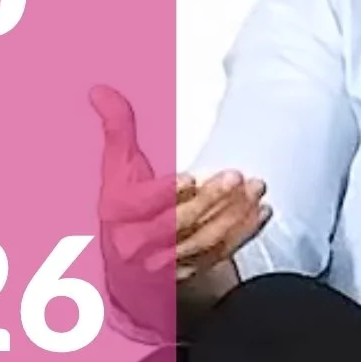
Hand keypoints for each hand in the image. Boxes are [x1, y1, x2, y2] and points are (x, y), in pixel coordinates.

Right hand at [90, 86, 267, 303]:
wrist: (127, 269)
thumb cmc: (124, 208)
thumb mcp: (115, 168)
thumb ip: (116, 128)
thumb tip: (100, 90)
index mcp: (119, 214)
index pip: (142, 206)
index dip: (167, 194)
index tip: (191, 178)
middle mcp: (139, 244)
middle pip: (178, 224)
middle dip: (209, 200)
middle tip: (235, 176)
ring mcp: (167, 262)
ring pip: (203, 240)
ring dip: (233, 215)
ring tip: (256, 189)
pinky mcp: (192, 271)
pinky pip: (220, 253)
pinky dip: (243, 232)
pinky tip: (260, 211)